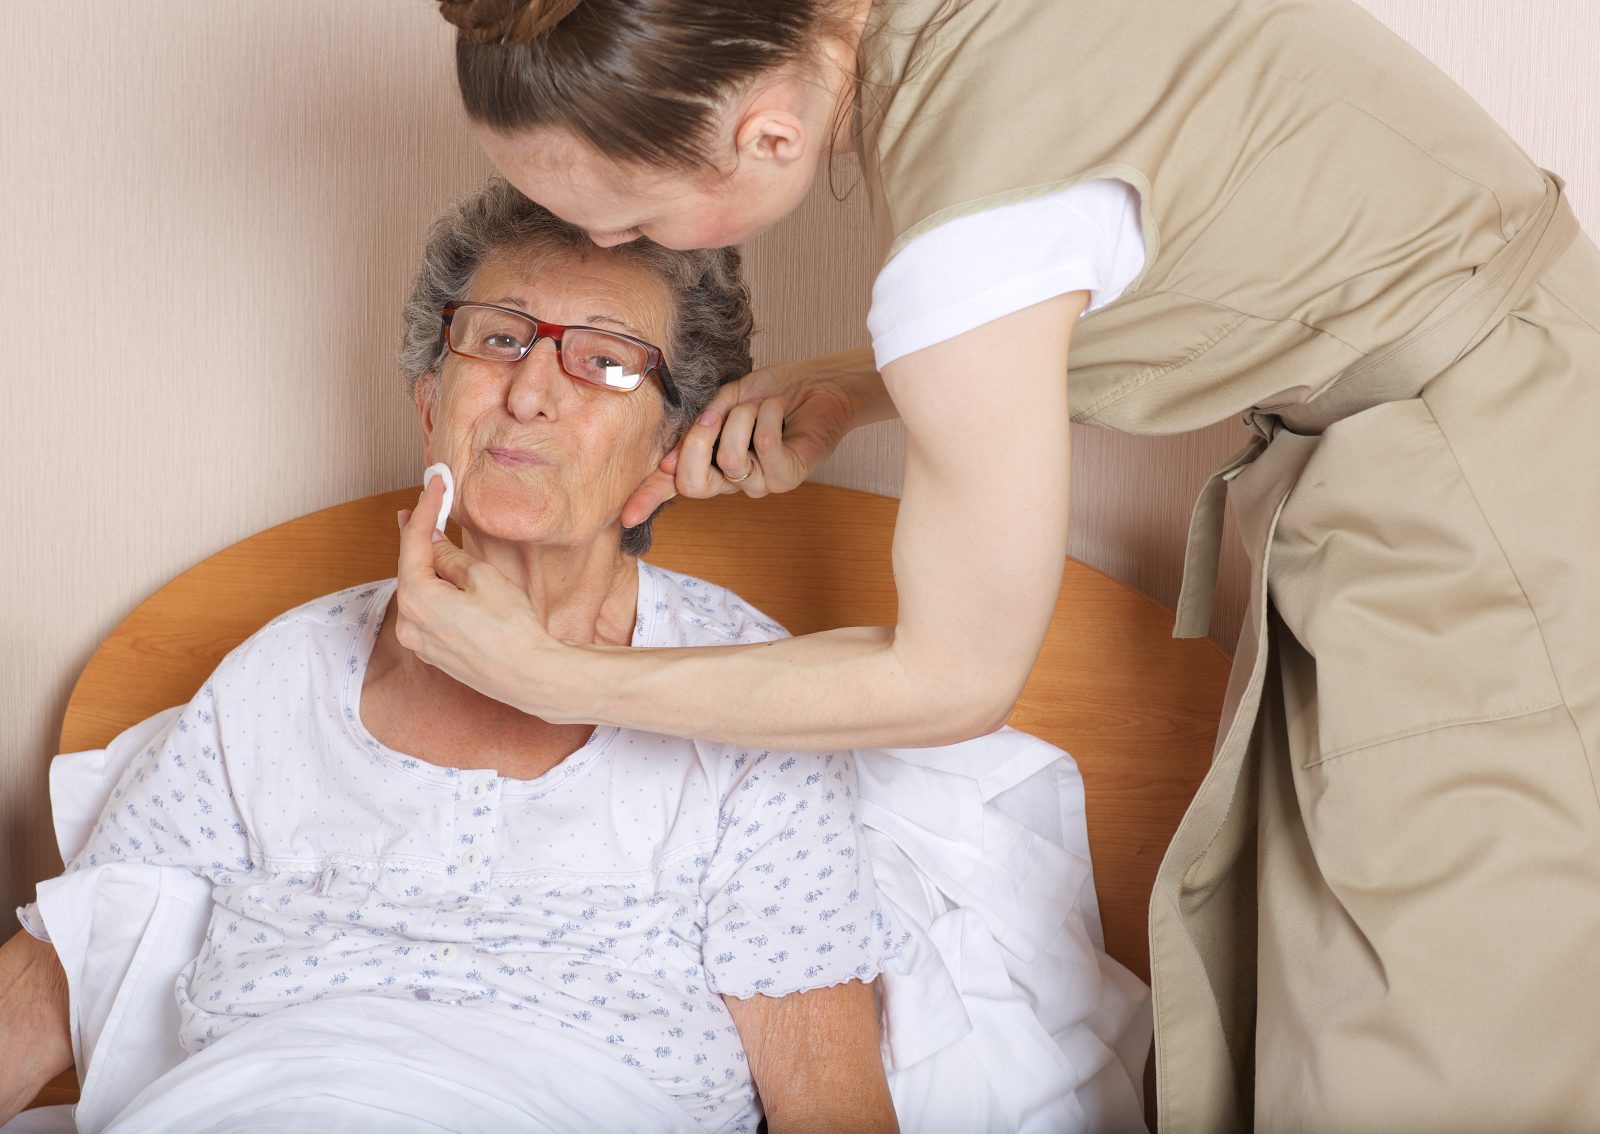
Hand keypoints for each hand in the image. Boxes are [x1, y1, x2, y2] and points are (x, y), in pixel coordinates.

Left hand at [393, 478, 557, 713]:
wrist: (530, 676)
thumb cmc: (511, 628)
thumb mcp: (484, 579)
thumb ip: (451, 557)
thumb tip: (435, 542)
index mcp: (417, 598)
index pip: (415, 543)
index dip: (426, 510)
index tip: (435, 485)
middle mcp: (409, 623)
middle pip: (409, 569)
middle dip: (417, 538)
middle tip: (422, 507)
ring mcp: (419, 643)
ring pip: (417, 593)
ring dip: (424, 566)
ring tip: (432, 538)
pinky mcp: (434, 654)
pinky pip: (425, 615)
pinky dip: (431, 592)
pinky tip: (442, 579)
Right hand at [621, 348, 887, 525]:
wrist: (819, 381)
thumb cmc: (773, 391)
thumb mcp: (726, 401)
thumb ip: (699, 428)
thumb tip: (667, 465)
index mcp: (712, 461)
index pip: (675, 484)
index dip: (649, 499)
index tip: (626, 518)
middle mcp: (733, 479)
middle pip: (694, 485)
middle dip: (697, 442)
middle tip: (717, 414)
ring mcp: (759, 482)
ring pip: (730, 460)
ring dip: (745, 418)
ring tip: (763, 406)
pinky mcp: (786, 478)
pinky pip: (762, 449)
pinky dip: (768, 418)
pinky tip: (780, 410)